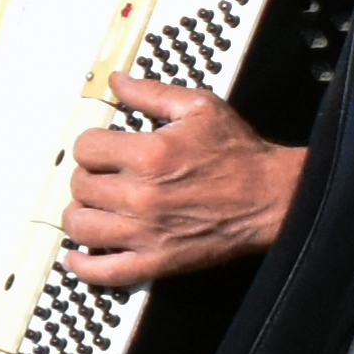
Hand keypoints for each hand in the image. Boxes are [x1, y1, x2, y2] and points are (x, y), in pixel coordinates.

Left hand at [60, 77, 302, 288]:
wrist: (273, 198)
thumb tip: (117, 81)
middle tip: (103, 176)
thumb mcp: (200, 108)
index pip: (85, 148)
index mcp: (149, 155)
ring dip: (81, 214)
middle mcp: (142, 195)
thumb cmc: (240, 155)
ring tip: (94, 206)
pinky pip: (104, 272)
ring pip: (81, 225)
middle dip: (88, 176)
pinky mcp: (157, 261)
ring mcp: (147, 232)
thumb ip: (152, 93)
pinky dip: (84, 266)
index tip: (102, 149)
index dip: (91, 145)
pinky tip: (80, 253)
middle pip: (80, 185)